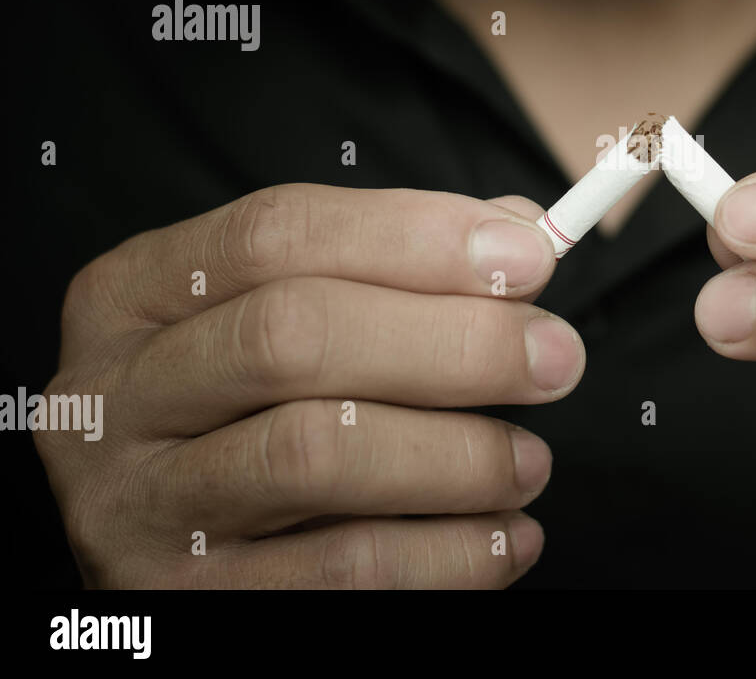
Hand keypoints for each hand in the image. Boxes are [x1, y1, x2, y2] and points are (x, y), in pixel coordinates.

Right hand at [36, 184, 582, 587]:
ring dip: (458, 454)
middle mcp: (119, 396)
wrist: (168, 544)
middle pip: (293, 336)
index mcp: (136, 296)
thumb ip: (392, 263)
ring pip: (316, 453)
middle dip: (452, 341)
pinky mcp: (191, 603)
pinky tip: (506, 536)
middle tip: (555, 358)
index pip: (277, 233)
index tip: (532, 258)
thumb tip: (516, 235)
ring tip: (530, 460)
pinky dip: (450, 554)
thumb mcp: (285, 312)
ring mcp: (142, 506)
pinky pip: (343, 572)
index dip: (415, 237)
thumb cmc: (251, 405)